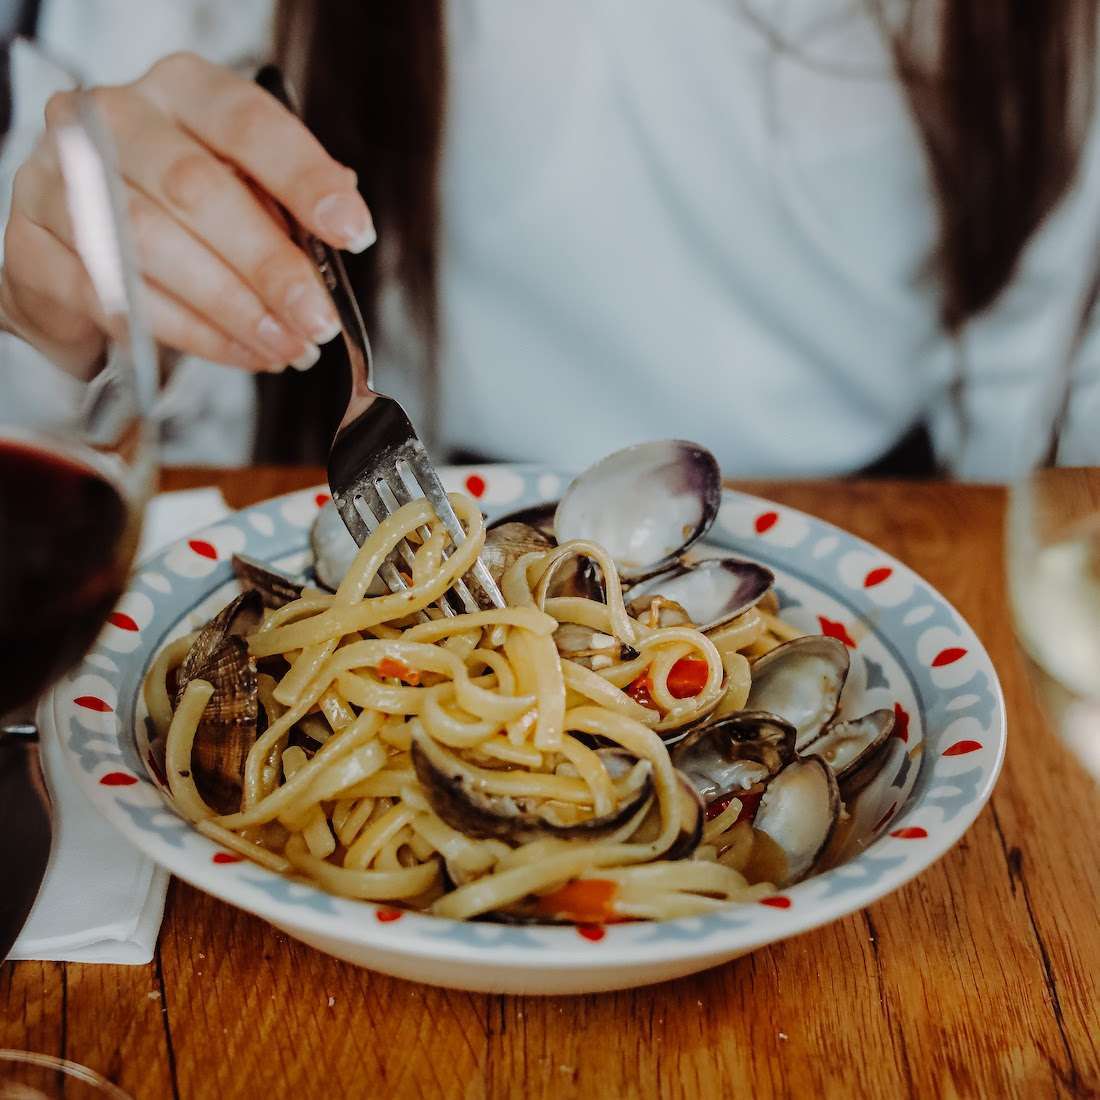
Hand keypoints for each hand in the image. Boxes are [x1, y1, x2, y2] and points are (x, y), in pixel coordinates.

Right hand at [0, 52, 373, 375]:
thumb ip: (287, 203)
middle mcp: (115, 120)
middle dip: (269, 265)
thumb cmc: (178, 216)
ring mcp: (62, 176)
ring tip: (284, 345)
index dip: (304, 177)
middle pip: (196, 189)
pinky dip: (186, 334)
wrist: (81, 253)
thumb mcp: (243, 192)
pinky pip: (114, 297)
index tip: (352, 230)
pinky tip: (234, 351)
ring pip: (152, 247)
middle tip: (315, 318)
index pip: (247, 120)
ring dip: (232, 310)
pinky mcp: (33, 243)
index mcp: (180, 92)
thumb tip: (344, 221)